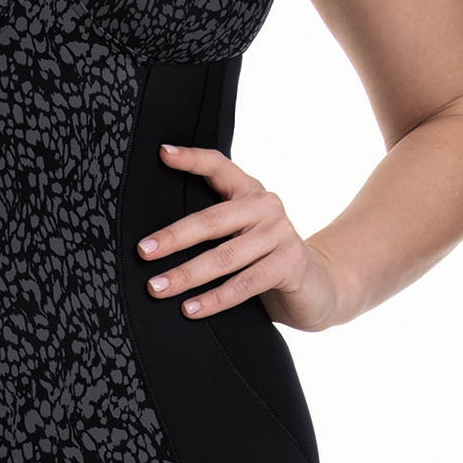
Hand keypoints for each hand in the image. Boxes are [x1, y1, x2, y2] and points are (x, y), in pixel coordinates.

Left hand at [136, 142, 344, 332]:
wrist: (319, 286)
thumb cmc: (266, 259)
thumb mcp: (242, 234)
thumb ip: (214, 226)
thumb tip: (156, 239)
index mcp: (250, 192)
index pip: (219, 167)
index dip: (191, 159)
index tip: (163, 153)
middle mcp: (266, 207)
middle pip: (212, 220)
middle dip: (173, 237)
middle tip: (143, 251)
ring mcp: (280, 235)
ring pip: (224, 257)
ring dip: (187, 275)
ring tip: (158, 288)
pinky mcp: (289, 265)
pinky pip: (244, 284)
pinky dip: (214, 299)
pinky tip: (191, 309)